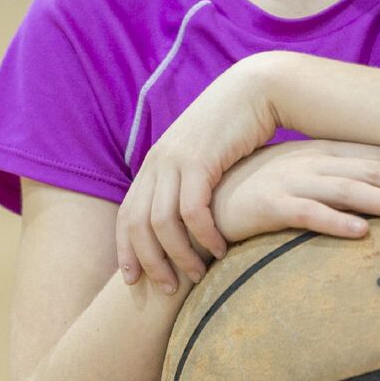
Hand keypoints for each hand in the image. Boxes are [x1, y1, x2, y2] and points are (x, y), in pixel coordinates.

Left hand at [115, 56, 281, 291]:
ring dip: (179, 255)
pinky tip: (219, 250)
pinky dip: (203, 236)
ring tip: (197, 275)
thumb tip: (184, 225)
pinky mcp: (200, 160)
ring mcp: (175, 160)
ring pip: (162, 222)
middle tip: (166, 289)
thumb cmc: (235, 132)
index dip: (125, 251)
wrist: (255, 91)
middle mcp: (156, 163)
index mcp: (152, 165)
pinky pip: (193, 210)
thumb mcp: (202, 160)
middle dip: (149, 262)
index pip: (126, 215)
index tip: (132, 281)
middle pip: (138, 224)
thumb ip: (188, 187)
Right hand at [212, 140, 379, 246]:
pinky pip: (307, 214)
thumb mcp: (300, 180)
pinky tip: (361, 233)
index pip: (377, 156)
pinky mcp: (268, 206)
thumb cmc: (256, 194)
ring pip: (347, 190)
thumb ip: (334, 184)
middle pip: (372, 170)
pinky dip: (335, 222)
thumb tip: (376, 198)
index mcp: (320, 154)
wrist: (201, 201)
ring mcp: (289, 183)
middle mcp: (310, 163)